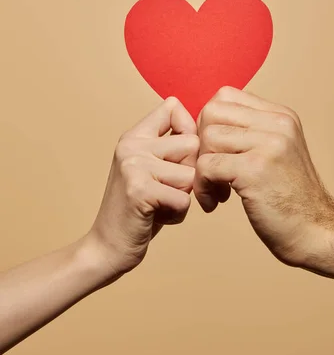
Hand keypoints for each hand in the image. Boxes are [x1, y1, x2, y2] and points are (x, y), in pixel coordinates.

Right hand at [89, 97, 198, 277]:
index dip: (189, 130)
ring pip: (191, 174)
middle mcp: (131, 145)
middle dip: (190, 172)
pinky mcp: (138, 190)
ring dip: (183, 197)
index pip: (173, 107)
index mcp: (134, 135)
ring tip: (158, 204)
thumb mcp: (151, 168)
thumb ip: (171, 146)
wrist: (106, 247)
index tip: (180, 157)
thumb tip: (205, 125)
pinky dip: (176, 215)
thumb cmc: (140, 208)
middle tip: (165, 189)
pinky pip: (184, 199)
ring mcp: (133, 165)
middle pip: (192, 144)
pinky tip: (155, 217)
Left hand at [194, 87, 332, 265]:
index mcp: (281, 116)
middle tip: (210, 171)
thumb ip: (250, 132)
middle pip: (212, 112)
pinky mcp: (255, 169)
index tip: (214, 151)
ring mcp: (268, 144)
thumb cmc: (288, 198)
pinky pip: (207, 165)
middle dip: (201, 143)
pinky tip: (215, 202)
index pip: (225, 96)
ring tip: (216, 190)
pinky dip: (202, 187)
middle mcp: (277, 123)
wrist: (315, 233)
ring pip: (207, 137)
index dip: (209, 123)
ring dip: (201, 168)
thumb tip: (206, 121)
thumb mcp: (276, 152)